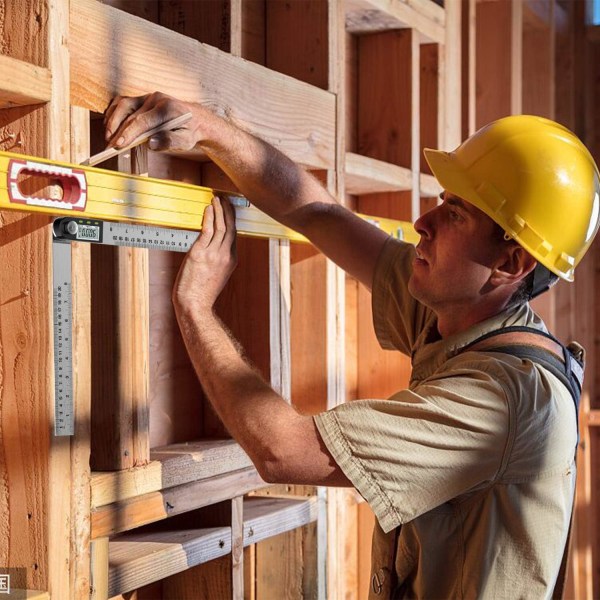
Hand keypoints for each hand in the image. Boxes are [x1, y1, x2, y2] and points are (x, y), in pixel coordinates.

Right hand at [104, 91, 202, 151]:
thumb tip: (151, 143)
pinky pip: (124, 103)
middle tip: (109, 147)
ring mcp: (148, 97)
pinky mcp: (142, 99)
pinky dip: (115, 113)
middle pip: (131, 115)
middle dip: (118, 132)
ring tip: (108, 137)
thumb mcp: (186, 141)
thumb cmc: (189, 132)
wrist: (195, 119)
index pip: (143, 121)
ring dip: (113, 121)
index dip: (129, 133)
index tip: (118, 144)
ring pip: (124, 105)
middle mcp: (156, 99)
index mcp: (167, 108)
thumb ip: (170, 141)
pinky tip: (110, 126)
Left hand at [173, 196, 237, 312]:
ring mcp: (213, 254)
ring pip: (221, 227)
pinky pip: (207, 230)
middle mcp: (225, 256)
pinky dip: (209, 217)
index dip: (231, 221)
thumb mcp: (216, 276)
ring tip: (216, 199)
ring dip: (219, 210)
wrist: (195, 305)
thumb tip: (209, 249)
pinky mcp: (199, 253)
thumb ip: (216, 261)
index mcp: (231, 261)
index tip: (228, 211)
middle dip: (228, 211)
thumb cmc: (201, 293)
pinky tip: (208, 209)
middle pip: (230, 228)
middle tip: (225, 200)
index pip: (233, 236)